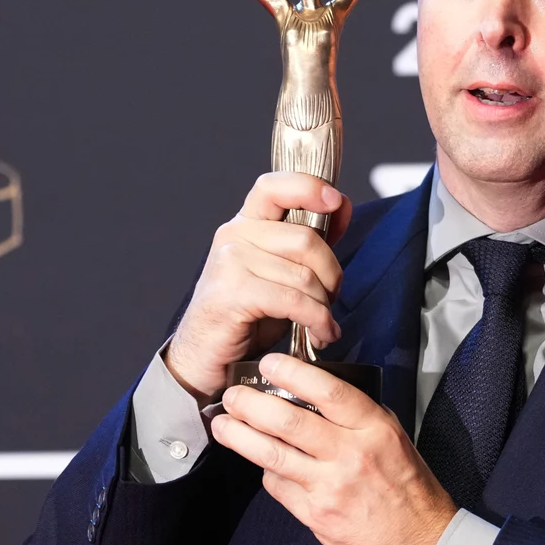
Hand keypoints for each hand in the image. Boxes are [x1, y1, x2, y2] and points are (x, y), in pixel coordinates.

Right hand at [164, 172, 354, 400]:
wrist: (204, 357)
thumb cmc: (247, 315)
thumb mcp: (283, 273)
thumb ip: (310, 240)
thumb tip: (340, 204)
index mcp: (246, 224)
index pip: (274, 186)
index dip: (309, 187)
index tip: (335, 200)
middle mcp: (234, 235)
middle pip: (306, 239)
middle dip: (332, 274)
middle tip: (332, 298)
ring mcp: (229, 262)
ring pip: (304, 275)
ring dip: (324, 306)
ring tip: (323, 324)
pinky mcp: (232, 293)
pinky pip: (294, 300)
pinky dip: (317, 321)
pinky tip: (320, 334)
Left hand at [212, 353, 457, 544]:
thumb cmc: (410, 491)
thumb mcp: (396, 442)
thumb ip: (360, 419)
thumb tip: (320, 396)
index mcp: (375, 430)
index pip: (329, 392)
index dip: (293, 373)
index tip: (269, 363)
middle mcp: (352, 455)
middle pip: (290, 422)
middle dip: (252, 404)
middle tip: (232, 394)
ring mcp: (331, 487)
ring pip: (273, 455)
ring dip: (241, 437)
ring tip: (222, 424)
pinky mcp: (316, 515)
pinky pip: (279, 486)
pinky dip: (266, 471)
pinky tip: (260, 462)